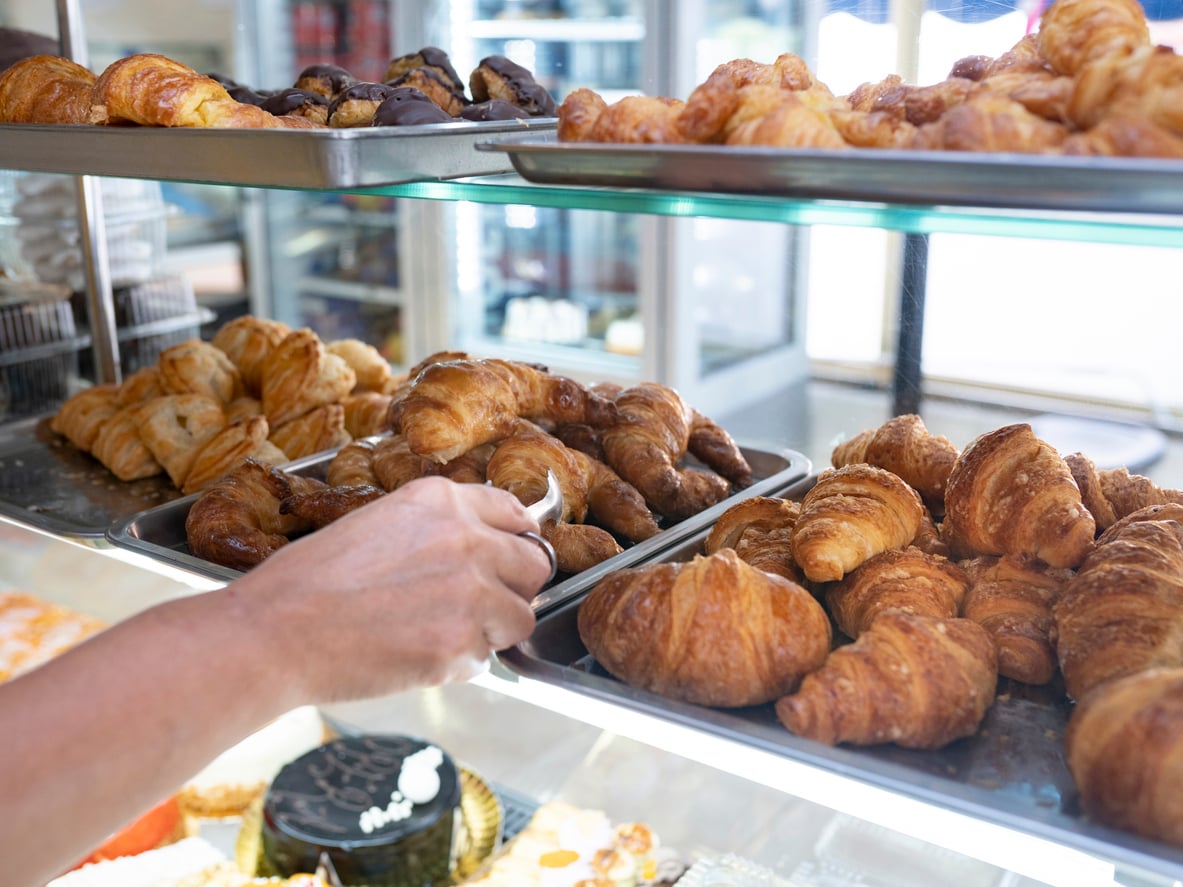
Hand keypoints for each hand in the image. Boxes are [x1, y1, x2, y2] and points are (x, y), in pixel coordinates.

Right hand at [230, 475, 553, 703]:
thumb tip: (477, 552)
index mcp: (441, 501)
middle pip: (534, 563)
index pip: (516, 513)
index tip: (508, 559)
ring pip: (521, 616)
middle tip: (479, 605)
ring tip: (439, 634)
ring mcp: (471, 591)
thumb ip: (436, 532)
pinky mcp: (462, 644)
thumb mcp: (377, 525)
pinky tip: (417, 656)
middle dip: (513, 587)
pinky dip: (462, 664)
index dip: (514, 541)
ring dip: (492, 630)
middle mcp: (466, 538)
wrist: (273, 633)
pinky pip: (488, 658)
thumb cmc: (308, 583)